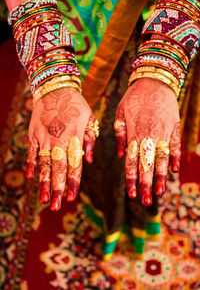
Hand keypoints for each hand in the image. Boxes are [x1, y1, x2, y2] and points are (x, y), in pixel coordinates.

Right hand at [25, 87, 95, 210]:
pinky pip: (32, 151)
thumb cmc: (76, 105)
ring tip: (42, 199)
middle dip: (57, 189)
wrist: (55, 87)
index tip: (72, 198)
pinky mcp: (33, 134)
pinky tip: (31, 177)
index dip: (73, 182)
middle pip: (58, 168)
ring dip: (43, 182)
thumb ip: (90, 140)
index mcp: (75, 138)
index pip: (74, 165)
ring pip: (44, 164)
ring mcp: (44, 137)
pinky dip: (32, 164)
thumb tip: (88, 161)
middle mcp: (59, 140)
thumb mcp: (90, 119)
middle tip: (55, 207)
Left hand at [115, 78, 180, 205]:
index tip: (131, 194)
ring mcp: (163, 133)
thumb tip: (122, 155)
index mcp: (134, 134)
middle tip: (146, 201)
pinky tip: (174, 171)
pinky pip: (175, 146)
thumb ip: (120, 135)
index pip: (132, 161)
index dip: (131, 178)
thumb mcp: (119, 113)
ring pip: (162, 158)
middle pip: (147, 164)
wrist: (154, 81)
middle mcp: (149, 136)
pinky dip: (174, 158)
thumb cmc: (133, 98)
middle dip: (146, 183)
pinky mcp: (174, 128)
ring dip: (161, 176)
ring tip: (161, 192)